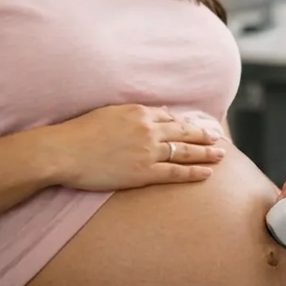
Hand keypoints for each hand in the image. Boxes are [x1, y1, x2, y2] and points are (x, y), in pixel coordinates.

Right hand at [41, 104, 224, 190]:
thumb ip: (134, 112)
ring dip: (206, 153)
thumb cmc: (79, 132)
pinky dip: (193, 172)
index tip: (196, 127)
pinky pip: (176, 172)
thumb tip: (157, 112)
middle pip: (184, 132)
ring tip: (220, 155)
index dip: (185, 124)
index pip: (170, 117)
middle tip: (219, 138)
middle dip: (204, 136)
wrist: (64, 151)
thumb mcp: (109, 113)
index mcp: (139, 113)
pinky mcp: (144, 172)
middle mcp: (149, 129)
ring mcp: (148, 151)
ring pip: (186, 151)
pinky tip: (206, 173)